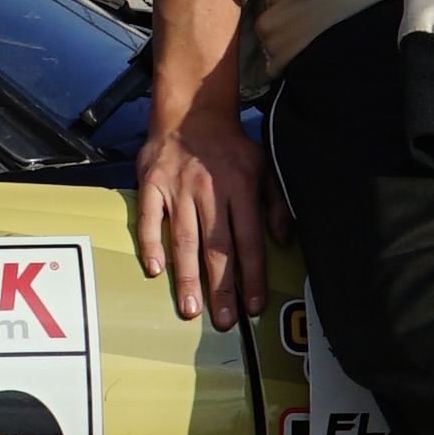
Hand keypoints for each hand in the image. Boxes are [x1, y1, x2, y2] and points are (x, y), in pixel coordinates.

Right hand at [126, 100, 277, 330]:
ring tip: (189, 309)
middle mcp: (209, 190)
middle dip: (220, 286)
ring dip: (187, 276)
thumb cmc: (231, 147)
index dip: (252, 275)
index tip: (253, 306)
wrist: (191, 113)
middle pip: (215, 246)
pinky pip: (150, 218)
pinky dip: (150, 244)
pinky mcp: (151, 184)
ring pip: (183, 238)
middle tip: (222, 321)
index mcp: (241, 187)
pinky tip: (154, 270)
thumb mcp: (265, 167)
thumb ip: (277, 204)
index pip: (249, 240)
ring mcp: (177, 188)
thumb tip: (284, 241)